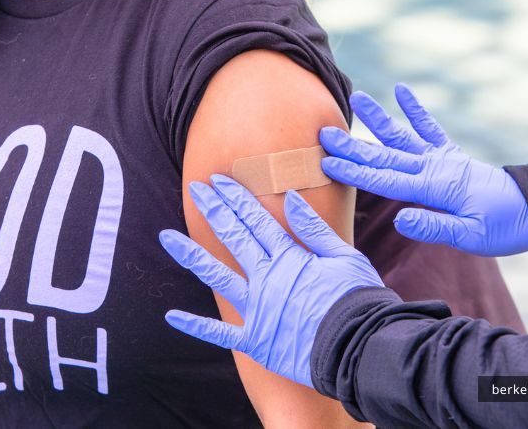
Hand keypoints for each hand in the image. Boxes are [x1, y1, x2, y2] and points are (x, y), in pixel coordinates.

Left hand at [159, 174, 383, 386]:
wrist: (360, 348)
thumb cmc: (358, 300)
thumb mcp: (344, 257)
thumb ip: (314, 229)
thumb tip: (291, 198)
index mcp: (289, 258)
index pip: (256, 221)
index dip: (236, 199)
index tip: (219, 180)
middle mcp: (267, 279)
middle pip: (234, 238)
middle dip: (214, 211)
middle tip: (196, 190)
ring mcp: (257, 310)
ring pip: (217, 277)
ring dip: (191, 256)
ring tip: (166, 237)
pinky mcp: (255, 340)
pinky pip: (219, 333)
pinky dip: (196, 326)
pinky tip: (171, 316)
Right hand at [319, 83, 527, 255]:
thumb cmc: (502, 227)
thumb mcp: (470, 236)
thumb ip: (434, 227)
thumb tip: (399, 219)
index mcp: (434, 187)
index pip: (385, 179)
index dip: (354, 171)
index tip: (326, 162)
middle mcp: (434, 167)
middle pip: (386, 154)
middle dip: (353, 146)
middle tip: (324, 134)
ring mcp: (442, 158)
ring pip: (403, 136)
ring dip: (378, 119)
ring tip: (356, 97)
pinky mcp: (451, 156)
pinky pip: (430, 129)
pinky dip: (416, 110)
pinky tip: (402, 91)